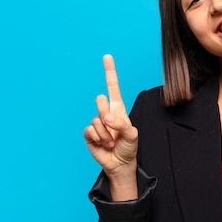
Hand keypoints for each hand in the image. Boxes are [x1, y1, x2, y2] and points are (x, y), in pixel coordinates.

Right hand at [84, 54, 138, 180]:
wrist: (120, 164)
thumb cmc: (129, 147)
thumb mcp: (132, 134)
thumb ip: (121, 124)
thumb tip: (106, 118)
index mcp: (118, 109)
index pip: (113, 87)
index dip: (109, 72)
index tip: (107, 57)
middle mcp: (106, 113)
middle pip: (100, 100)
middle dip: (107, 114)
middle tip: (113, 127)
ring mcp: (97, 123)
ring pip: (96, 119)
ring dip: (106, 133)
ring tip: (112, 141)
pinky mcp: (89, 134)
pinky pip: (90, 130)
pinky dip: (98, 138)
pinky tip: (104, 144)